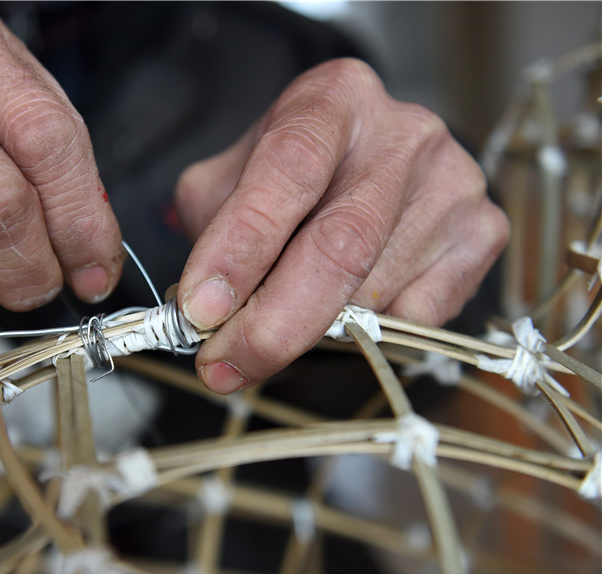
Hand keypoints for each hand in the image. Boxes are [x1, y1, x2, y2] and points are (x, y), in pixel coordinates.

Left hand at [175, 59, 508, 393]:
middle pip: (340, 245)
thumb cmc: (289, 173)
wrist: (366, 159)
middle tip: (224, 365)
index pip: (288, 172)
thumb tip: (201, 312)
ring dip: (310, 335)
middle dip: (273, 323)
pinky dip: (366, 336)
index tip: (201, 310)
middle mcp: (403, 134)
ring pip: (374, 293)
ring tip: (270, 335)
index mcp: (333, 100)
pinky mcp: (482, 233)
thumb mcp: (230, 177)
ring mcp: (453, 184)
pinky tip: (339, 314)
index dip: (241, 248)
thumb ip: (210, 232)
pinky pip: (417, 318)